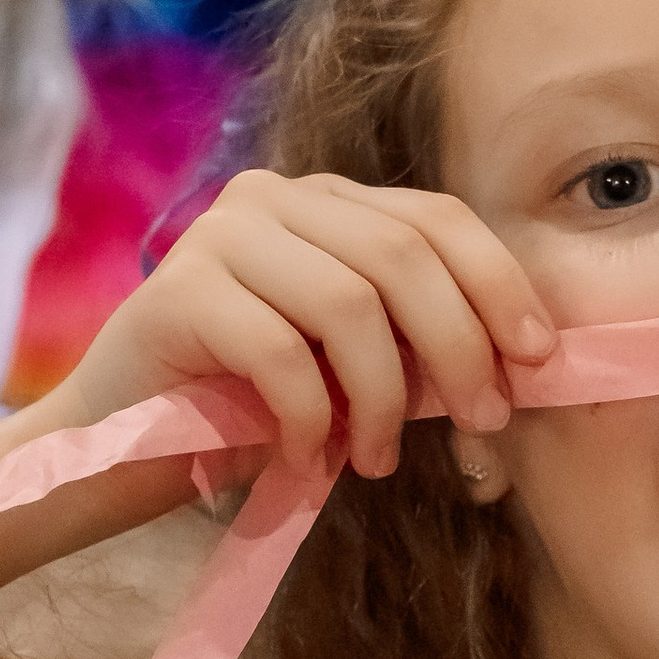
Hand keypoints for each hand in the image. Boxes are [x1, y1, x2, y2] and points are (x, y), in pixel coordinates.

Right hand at [41, 169, 554, 481]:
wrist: (120, 449)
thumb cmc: (252, 411)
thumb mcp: (356, 368)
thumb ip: (420, 345)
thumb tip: (529, 365)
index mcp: (325, 201)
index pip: (437, 218)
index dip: (499, 283)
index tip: (539, 358)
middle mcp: (272, 198)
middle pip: (402, 256)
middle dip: (459, 346)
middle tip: (480, 422)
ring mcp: (220, 235)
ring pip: (349, 304)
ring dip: (382, 397)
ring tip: (379, 460)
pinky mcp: (179, 290)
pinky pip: (281, 352)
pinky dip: (313, 419)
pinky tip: (313, 461)